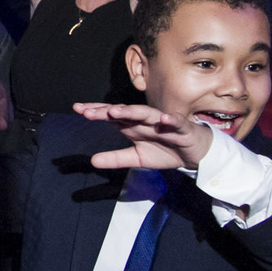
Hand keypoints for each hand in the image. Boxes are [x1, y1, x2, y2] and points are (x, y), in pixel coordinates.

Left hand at [73, 102, 213, 170]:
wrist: (194, 154)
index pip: (112, 116)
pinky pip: (176, 123)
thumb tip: (92, 161)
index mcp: (133, 125)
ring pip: (146, 114)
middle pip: (124, 112)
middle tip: (88, 111)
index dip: (96, 111)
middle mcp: (145, 120)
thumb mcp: (137, 158)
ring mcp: (163, 122)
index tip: (77, 108)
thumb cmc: (165, 151)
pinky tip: (163, 119)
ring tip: (115, 111)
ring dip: (131, 111)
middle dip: (107, 111)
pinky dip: (170, 120)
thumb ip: (116, 159)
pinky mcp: (182, 128)